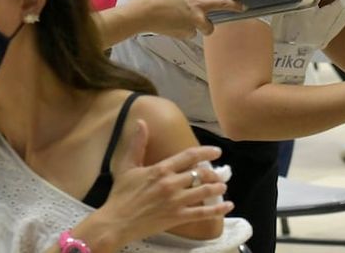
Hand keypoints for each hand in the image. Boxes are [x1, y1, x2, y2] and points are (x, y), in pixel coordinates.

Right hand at [87, 120, 231, 247]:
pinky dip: (218, 210)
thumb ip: (137, 144)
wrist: (116, 222)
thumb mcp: (127, 166)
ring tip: (223, 186)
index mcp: (161, 169)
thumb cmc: (121, 194)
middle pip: (200, 174)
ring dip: (217, 188)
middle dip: (213, 173)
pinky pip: (202, 213)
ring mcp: (176, 201)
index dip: (206, 152)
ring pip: (204, 192)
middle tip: (219, 173)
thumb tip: (141, 122)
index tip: (217, 151)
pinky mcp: (177, 217)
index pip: (189, 156)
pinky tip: (228, 206)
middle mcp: (171, 184)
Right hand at [138, 0, 242, 36]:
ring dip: (189, 26)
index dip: (234, 6)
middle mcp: (196, 19)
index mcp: (198, 4)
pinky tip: (168, 23)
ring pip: (194, 30)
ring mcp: (187, 29)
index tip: (243, 7)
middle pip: (210, 27)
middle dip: (206, 25)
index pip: (221, 4)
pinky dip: (178, 29)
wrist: (143, 14)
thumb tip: (190, 0)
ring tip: (174, 18)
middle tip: (197, 20)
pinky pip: (183, 33)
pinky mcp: (178, 37)